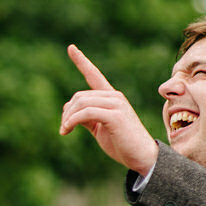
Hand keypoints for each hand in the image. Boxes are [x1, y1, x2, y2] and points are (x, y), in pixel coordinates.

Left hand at [59, 44, 157, 175]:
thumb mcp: (99, 128)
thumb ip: (86, 117)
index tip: (71, 48)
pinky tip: (67, 129)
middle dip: (66, 112)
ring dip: (67, 118)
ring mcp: (116, 104)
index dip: (81, 61)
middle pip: (79, 96)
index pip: (94, 75)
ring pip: (81, 103)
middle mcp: (115, 97)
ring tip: (64, 131)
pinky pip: (86, 112)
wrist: (142, 157)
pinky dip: (72, 120)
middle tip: (63, 129)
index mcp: (111, 98)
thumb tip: (66, 109)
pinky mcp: (115, 115)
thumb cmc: (121, 144)